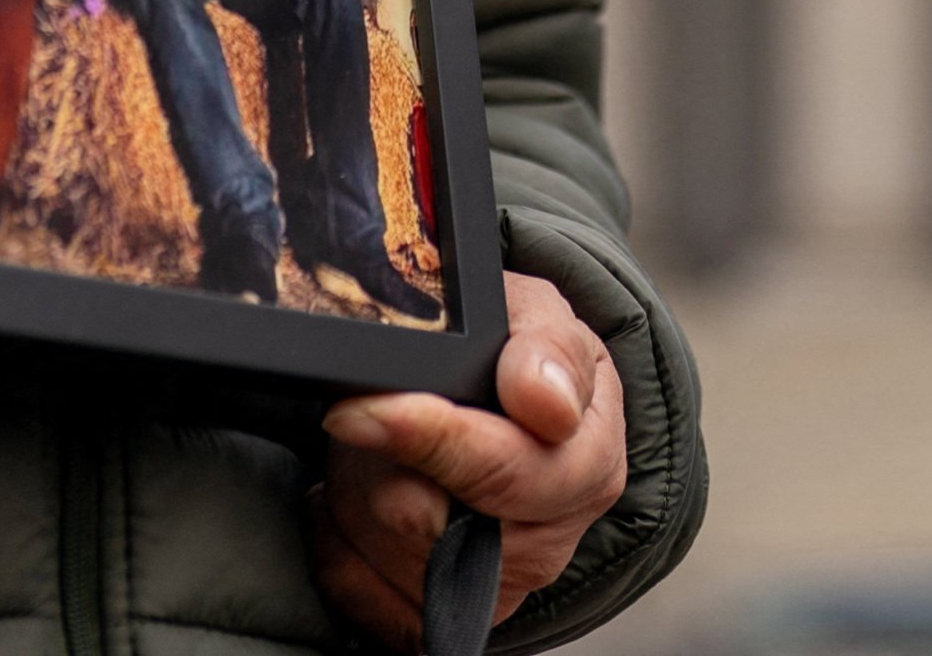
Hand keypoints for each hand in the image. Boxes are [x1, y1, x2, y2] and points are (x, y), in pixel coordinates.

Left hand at [310, 272, 624, 649]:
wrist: (505, 398)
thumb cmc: (521, 355)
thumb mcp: (539, 317)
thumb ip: (548, 350)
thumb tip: (545, 401)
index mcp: (589, 463)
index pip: (504, 471)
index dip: (428, 438)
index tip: (364, 408)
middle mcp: (551, 536)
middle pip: (426, 520)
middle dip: (381, 462)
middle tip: (360, 410)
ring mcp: (499, 583)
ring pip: (385, 554)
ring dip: (358, 493)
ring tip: (374, 447)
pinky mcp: (446, 613)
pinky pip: (365, 598)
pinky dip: (342, 545)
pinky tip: (355, 497)